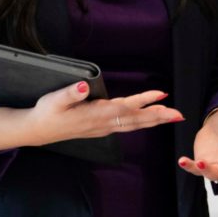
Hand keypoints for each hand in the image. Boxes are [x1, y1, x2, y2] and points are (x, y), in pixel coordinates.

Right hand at [0, 82, 182, 155]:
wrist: (38, 130)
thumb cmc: (47, 112)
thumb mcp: (55, 99)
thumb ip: (71, 92)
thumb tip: (84, 86)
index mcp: (96, 114)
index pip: (126, 107)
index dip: (145, 101)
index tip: (161, 95)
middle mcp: (103, 123)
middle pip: (136, 120)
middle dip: (158, 117)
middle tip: (179, 115)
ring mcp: (103, 128)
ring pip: (133, 124)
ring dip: (153, 120)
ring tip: (170, 116)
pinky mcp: (101, 128)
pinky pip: (126, 126)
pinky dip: (140, 122)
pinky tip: (148, 120)